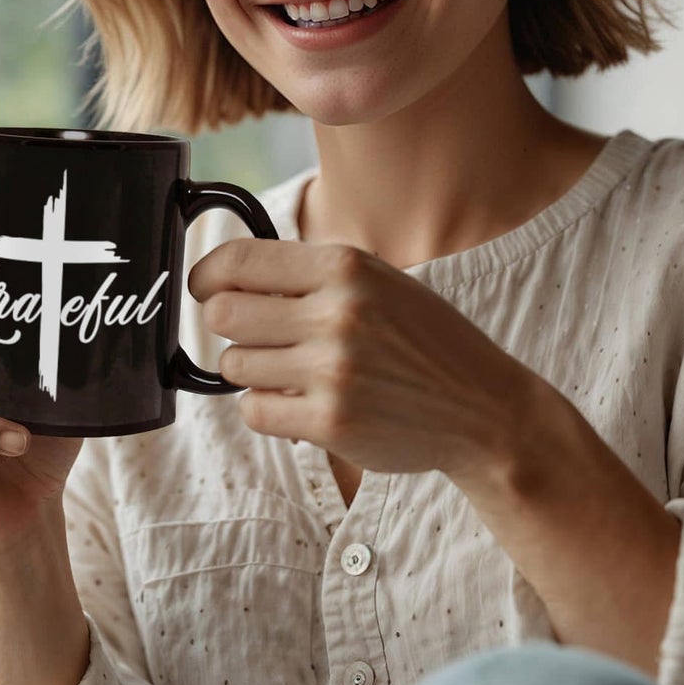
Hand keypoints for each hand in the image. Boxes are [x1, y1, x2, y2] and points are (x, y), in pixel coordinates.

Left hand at [188, 240, 537, 483]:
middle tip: (258, 335)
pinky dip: (268, 408)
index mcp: (345, 267)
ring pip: (234, 365)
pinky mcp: (330, 423)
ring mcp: (332, 371)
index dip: (206, 276)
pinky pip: (255, 411)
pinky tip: (303, 402)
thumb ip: (309, 276)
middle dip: (231, 326)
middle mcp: (336, 314)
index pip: (237, 261)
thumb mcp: (378, 282)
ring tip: (296, 371)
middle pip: (223, 315)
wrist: (481, 407)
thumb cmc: (423, 341)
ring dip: (254, 370)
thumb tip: (224, 280)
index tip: (202, 287)